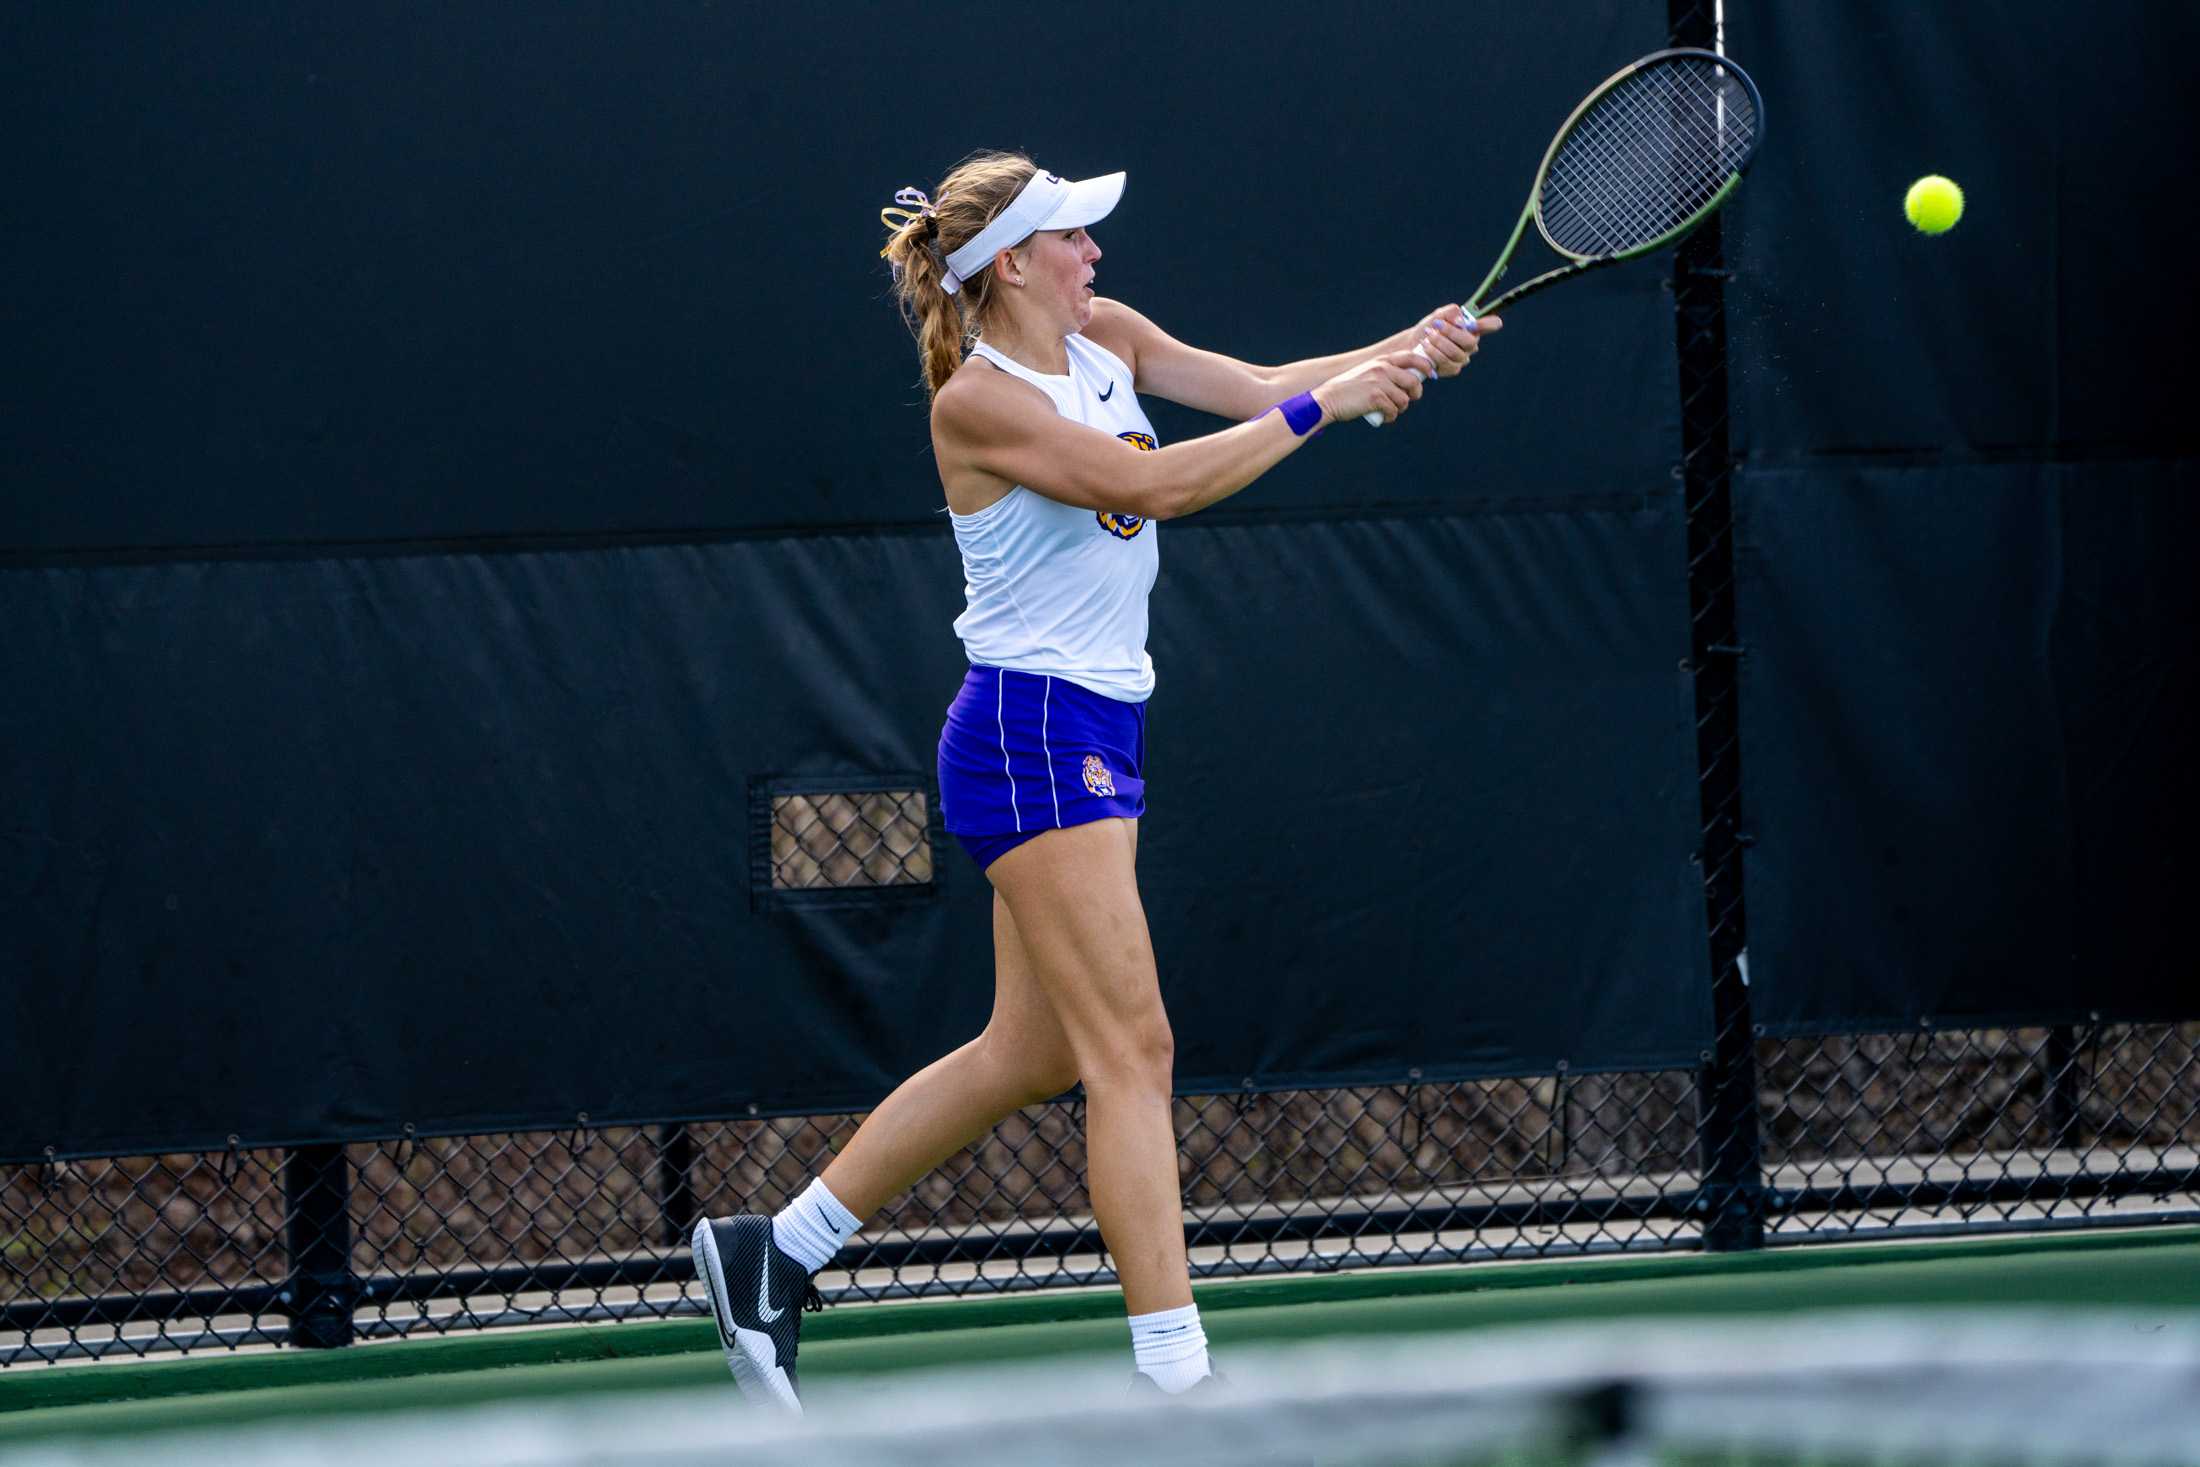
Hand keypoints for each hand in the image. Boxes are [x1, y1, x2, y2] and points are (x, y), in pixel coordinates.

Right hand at [1311, 351, 1428, 425]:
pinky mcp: (1376, 398)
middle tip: (1408, 400)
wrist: (1329, 398)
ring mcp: (1380, 383)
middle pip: (1414, 382)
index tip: (1430, 375)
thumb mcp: (1369, 372)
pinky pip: (1393, 411)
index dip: (1426, 366)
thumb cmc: (1349, 389)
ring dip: (1399, 408)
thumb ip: (1387, 372)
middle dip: (1415, 394)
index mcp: (1383, 360)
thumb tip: (1410, 382)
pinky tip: (1382, 416)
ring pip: (1404, 400)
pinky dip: (1389, 417)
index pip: (1413, 358)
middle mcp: (1383, 369)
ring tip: (1388, 410)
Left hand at [1407, 306, 1503, 378]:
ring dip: (1439, 342)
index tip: (1474, 323)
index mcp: (1473, 328)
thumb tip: (1460, 319)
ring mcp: (1463, 358)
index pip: (1492, 324)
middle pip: (1470, 342)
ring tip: (1427, 336)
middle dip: (1451, 332)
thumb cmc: (1431, 327)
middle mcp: (1471, 345)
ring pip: (1456, 353)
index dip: (1489, 323)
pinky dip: (1433, 352)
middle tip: (1436, 325)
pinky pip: (1445, 363)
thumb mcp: (1439, 315)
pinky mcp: (1452, 369)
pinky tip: (1425, 346)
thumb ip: (1450, 313)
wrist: (1414, 343)